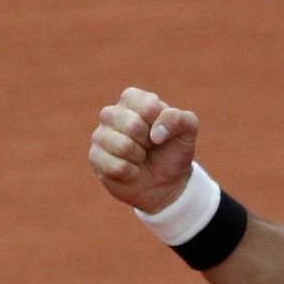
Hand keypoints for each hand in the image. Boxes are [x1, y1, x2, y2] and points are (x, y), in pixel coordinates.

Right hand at [89, 87, 199, 213]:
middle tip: (149, 146)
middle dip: (148, 142)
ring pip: (122, 146)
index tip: (161, 131)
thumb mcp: (188, 132)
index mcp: (133, 99)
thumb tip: (156, 133)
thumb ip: (180, 119)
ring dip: (139, 157)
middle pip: (132, 125)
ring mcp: (100, 135)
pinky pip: (115, 166)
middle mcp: (112, 113)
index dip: (160, 123)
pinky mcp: (95, 157)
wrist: (166, 183)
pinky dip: (131, 173)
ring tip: (140, 157)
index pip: (147, 106)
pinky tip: (131, 171)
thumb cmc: (173, 151)